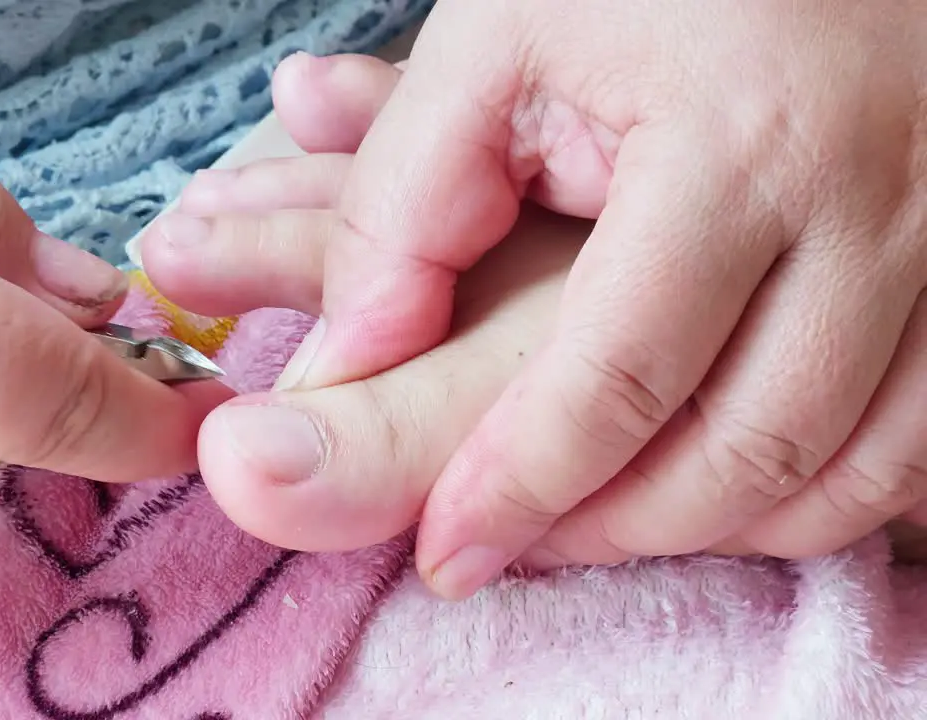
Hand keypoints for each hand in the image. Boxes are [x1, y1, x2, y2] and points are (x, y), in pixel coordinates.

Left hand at [141, 49, 926, 594]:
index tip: (448, 551)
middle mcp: (872, 209)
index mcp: (740, 146)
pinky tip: (717, 477)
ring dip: (711, 527)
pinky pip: (916, 445)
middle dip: (612, 529)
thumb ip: (404, 198)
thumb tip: (346, 359)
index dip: (519, 486)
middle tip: (518, 540)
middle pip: (742, 453)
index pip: (617, 379)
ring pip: (843, 475)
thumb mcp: (498, 43)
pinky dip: (815, 496)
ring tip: (600, 517)